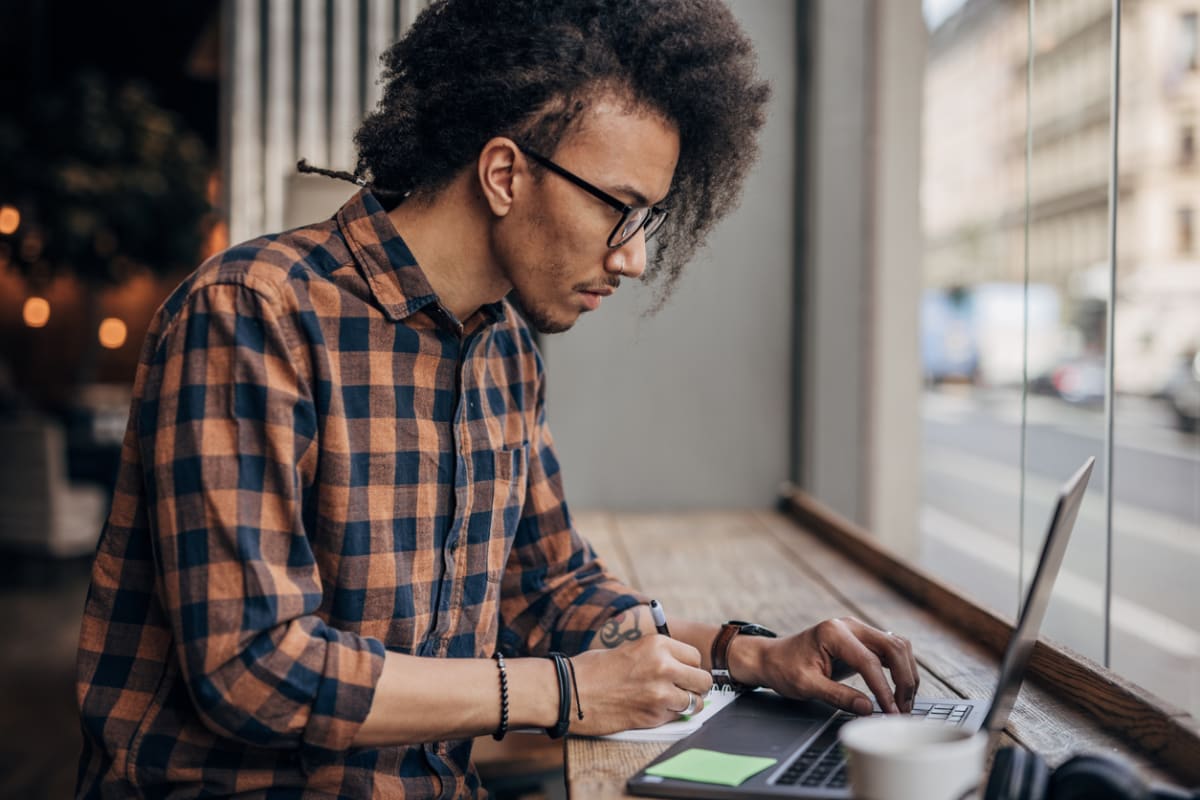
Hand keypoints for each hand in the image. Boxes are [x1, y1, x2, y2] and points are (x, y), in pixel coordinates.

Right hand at [567, 634, 712, 735]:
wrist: (572, 693)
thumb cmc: (594, 669)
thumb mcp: (631, 649)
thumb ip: (658, 656)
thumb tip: (680, 667)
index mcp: (658, 644)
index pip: (695, 657)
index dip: (689, 667)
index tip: (683, 672)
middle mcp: (664, 667)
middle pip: (702, 680)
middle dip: (695, 686)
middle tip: (683, 689)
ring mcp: (661, 694)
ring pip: (695, 702)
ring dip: (686, 704)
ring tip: (670, 702)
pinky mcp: (654, 716)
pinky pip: (677, 718)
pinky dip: (671, 716)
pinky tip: (654, 710)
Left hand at [747, 617, 918, 715]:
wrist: (771, 657)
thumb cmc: (784, 668)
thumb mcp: (806, 686)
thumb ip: (838, 696)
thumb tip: (868, 709)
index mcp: (833, 633)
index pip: (869, 662)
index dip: (883, 689)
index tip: (890, 712)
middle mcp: (849, 626)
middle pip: (893, 648)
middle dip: (904, 680)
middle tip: (904, 709)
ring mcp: (857, 630)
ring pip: (897, 646)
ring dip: (906, 673)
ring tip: (904, 702)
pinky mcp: (861, 639)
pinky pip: (889, 650)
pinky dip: (899, 668)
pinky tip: (900, 689)